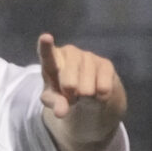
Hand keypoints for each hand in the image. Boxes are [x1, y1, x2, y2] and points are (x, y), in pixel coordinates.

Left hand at [38, 36, 126, 150]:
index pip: (47, 54)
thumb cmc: (63, 91)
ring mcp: (88, 56)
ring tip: (83, 92)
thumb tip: (61, 112)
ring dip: (85, 97)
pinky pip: (103, 88)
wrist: (88, 91)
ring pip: (87, 89)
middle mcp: (69, 53)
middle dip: (71, 96)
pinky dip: (100, 97)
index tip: (45, 38)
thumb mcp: (55, 100)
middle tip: (71, 94)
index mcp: (52, 60)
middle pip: (70, 84)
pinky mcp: (105, 63)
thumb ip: (56, 104)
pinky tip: (97, 92)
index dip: (46, 46)